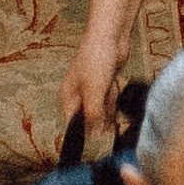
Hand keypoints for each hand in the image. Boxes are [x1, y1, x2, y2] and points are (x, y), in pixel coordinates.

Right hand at [58, 29, 126, 143]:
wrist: (110, 37)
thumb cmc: (96, 60)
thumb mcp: (93, 92)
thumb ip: (92, 115)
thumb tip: (93, 137)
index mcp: (68, 97)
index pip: (70, 123)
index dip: (80, 135)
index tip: (91, 147)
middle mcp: (77, 94)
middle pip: (85, 119)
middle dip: (95, 127)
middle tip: (107, 139)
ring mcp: (91, 89)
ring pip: (97, 111)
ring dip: (106, 118)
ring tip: (113, 128)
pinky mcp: (104, 85)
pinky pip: (107, 102)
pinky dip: (111, 107)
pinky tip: (115, 114)